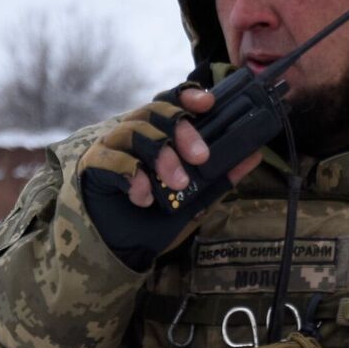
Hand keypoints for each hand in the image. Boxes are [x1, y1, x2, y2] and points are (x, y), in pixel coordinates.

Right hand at [77, 84, 261, 269]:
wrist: (124, 251)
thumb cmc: (157, 220)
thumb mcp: (196, 199)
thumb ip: (221, 176)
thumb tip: (254, 155)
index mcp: (159, 135)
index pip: (171, 102)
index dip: (188, 96)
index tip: (208, 104)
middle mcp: (134, 133)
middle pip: (155, 112)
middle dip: (181, 130)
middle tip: (200, 158)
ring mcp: (112, 147)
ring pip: (135, 132)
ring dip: (161, 156)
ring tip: (177, 183)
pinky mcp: (94, 166)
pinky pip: (112, 159)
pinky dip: (131, 175)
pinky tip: (144, 197)